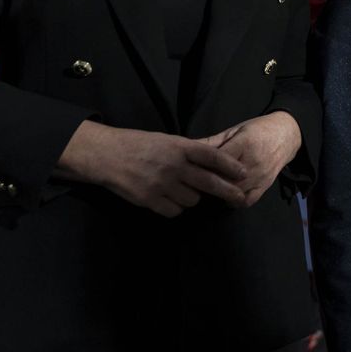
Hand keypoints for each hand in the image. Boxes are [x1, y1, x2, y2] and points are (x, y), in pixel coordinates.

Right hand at [55, 121, 247, 216]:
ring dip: (192, 198)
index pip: (212, 156)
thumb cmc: (137, 144)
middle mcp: (173, 166)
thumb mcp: (165, 140)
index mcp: (179, 147)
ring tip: (181, 190)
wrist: (106, 156)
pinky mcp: (150, 200)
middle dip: (227, 191)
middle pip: (209, 182)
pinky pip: (174, 211)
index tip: (243, 173)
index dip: (230, 166)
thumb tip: (211, 162)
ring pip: (192, 200)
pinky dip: (175, 208)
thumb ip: (187, 152)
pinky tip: (167, 199)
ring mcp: (162, 184)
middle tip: (239, 197)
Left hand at [198, 112, 302, 206]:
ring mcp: (261, 176)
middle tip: (196, 183)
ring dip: (220, 193)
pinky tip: (227, 196)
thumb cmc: (257, 129)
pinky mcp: (266, 186)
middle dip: (209, 182)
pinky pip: (247, 201)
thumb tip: (187, 147)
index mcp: (244, 144)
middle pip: (225, 179)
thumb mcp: (234, 130)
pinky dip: (235, 201)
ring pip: (234, 192)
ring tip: (210, 190)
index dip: (203, 167)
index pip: (219, 161)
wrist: (287, 135)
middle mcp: (253, 162)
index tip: (192, 170)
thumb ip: (212, 142)